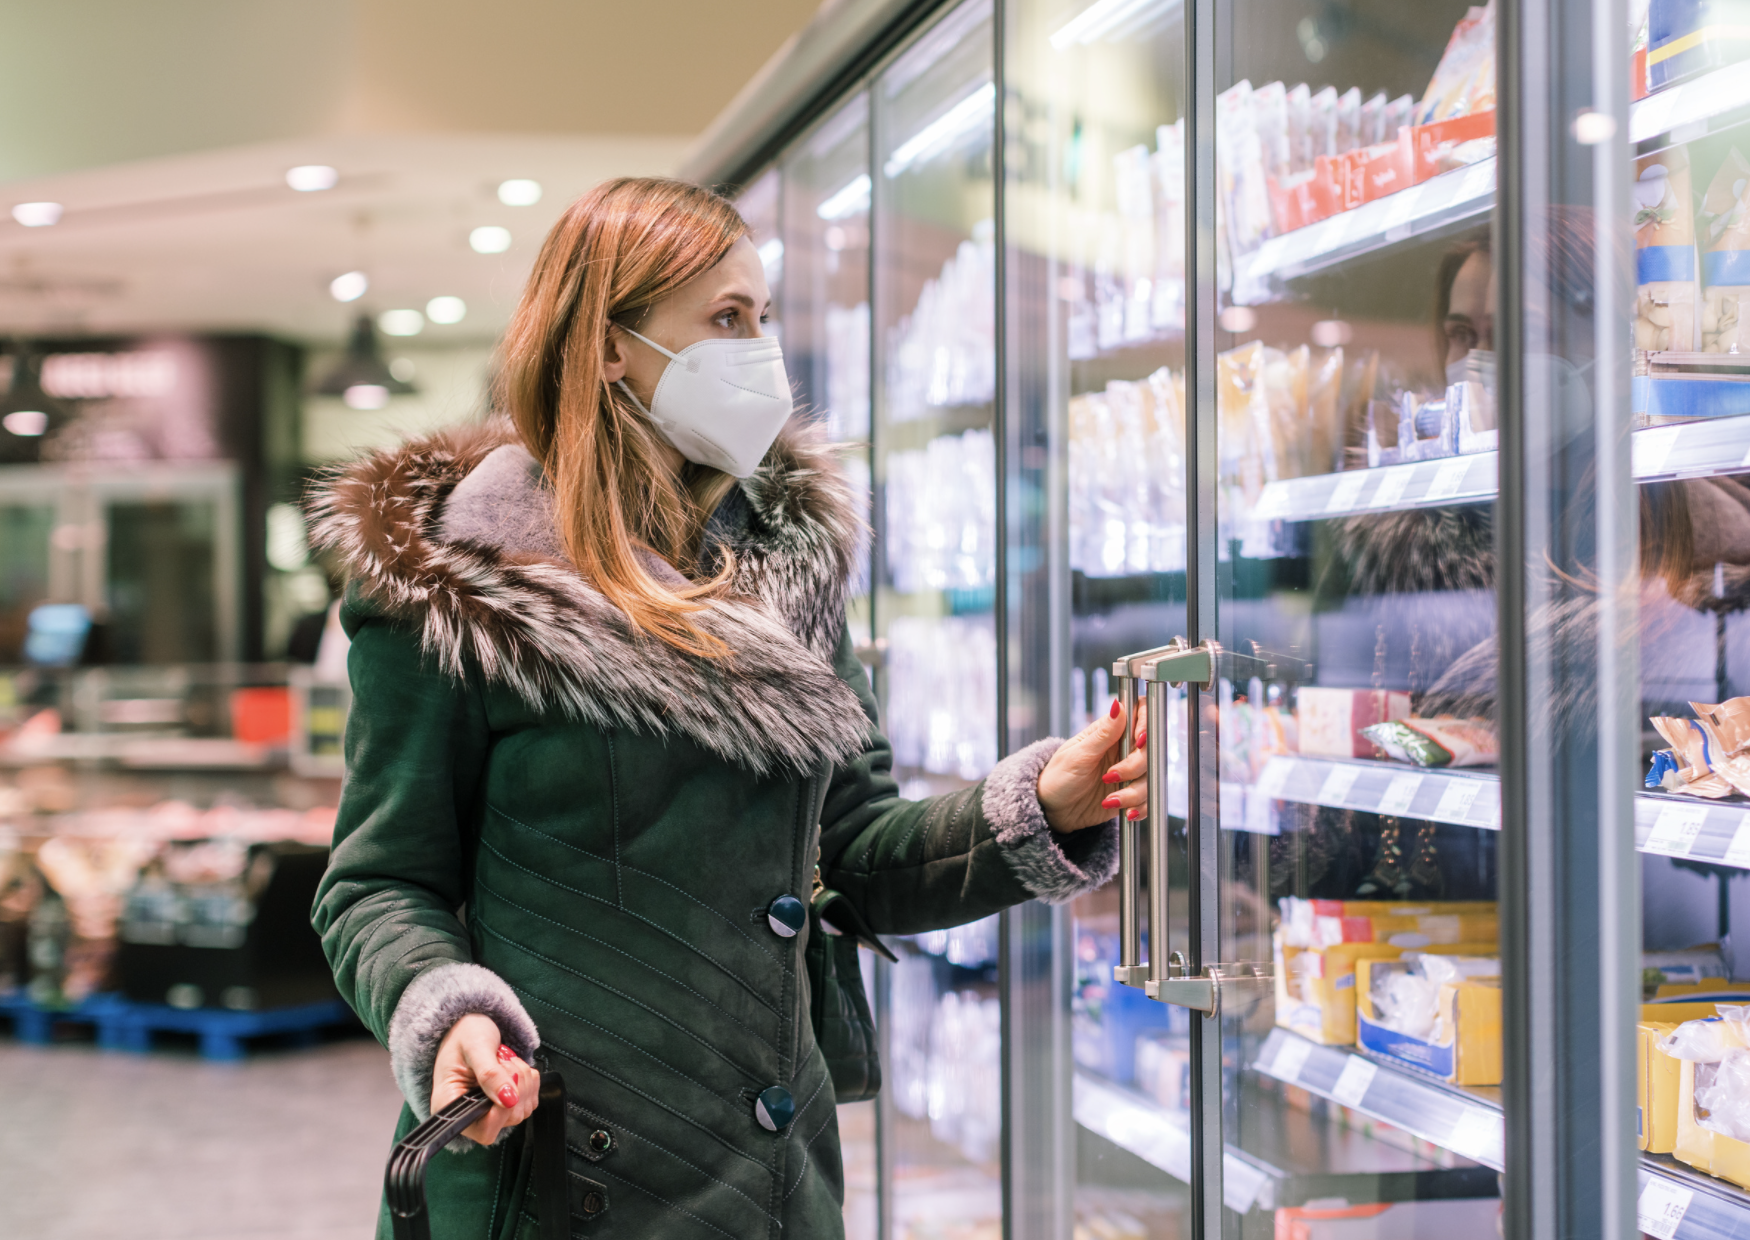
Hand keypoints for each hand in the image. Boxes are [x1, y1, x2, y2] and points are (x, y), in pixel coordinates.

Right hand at [430, 1013, 538, 1144]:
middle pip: (508, 1118)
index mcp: (450, 1107)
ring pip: (522, 1109)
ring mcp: (489, 1111)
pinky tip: (512, 1065)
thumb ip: (490, 1073)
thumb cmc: (464, 1033)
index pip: (484, 1130)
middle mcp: (468, 1115)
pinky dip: (529, 1080)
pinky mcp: (505, 1103)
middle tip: (503, 1060)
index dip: (502, 1110)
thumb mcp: (475, 1046)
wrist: (469, 1025)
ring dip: (523, 1080)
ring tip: (505, 1060)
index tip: (507, 1079)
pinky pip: (530, 1100)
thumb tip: (509, 1100)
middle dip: (516, 1086)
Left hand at [1037, 698, 1147, 831]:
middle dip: (1135, 767)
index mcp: (1110, 732)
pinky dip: (1140, 807)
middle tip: (1110, 777)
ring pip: (1151, 777)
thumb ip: (1103, 734)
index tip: (1138, 742)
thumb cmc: (1058, 777)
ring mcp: (1130, 772)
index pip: (1140, 714)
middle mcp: (1124, 749)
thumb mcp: (1078, 755)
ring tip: (1110, 800)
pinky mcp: (1132, 793)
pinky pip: (1148, 799)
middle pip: (1150, 749)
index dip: (1145, 724)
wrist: (1053, 810)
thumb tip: (1118, 706)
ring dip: (1134, 792)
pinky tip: (1126, 811)